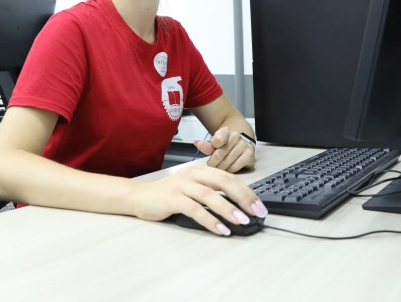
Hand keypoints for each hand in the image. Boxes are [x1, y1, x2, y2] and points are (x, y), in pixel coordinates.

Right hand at [131, 164, 266, 235]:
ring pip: (210, 195)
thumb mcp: (193, 188)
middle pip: (224, 182)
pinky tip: (221, 230)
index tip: (260, 206)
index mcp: (201, 170)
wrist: (140, 196)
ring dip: (228, 209)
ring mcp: (182, 186)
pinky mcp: (172, 199)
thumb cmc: (168, 194)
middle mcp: (193, 174)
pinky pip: (195, 209)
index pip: (229, 177)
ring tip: (242, 221)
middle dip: (244, 197)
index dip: (247, 191)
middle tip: (257, 212)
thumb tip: (239, 206)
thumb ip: (212, 192)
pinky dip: (210, 220)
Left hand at [194, 127, 255, 172]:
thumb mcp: (214, 144)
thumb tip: (197, 143)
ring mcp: (244, 146)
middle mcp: (236, 136)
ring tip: (220, 167)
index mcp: (225, 131)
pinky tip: (229, 168)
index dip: (212, 147)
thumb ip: (206, 146)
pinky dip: (230, 170)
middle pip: (220, 154)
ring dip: (221, 168)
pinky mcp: (250, 155)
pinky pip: (235, 167)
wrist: (240, 144)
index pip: (218, 139)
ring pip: (227, 163)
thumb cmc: (225, 146)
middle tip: (211, 166)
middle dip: (213, 163)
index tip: (211, 152)